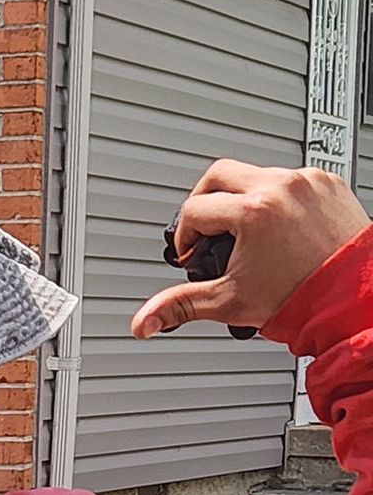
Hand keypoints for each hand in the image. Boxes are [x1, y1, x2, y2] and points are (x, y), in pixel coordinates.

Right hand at [132, 162, 369, 339]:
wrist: (355, 301)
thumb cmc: (305, 299)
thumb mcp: (230, 302)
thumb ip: (181, 306)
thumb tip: (143, 321)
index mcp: (255, 212)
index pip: (195, 209)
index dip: (184, 237)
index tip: (192, 255)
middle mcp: (283, 188)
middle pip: (220, 173)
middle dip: (203, 201)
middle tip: (204, 228)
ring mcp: (309, 183)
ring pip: (256, 173)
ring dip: (241, 198)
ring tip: (243, 233)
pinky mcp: (329, 185)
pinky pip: (290, 179)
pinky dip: (276, 197)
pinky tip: (276, 228)